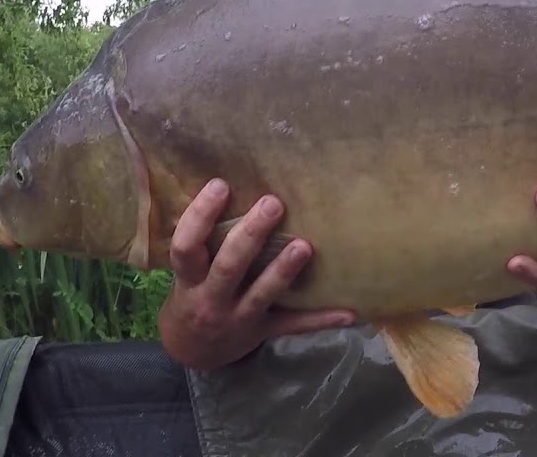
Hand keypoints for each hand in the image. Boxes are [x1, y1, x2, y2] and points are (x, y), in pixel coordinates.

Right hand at [157, 179, 355, 370]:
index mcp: (189, 279)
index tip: (221, 184)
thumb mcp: (187, 272)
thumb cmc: (192, 295)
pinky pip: (295, 325)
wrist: (191, 351)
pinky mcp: (262, 332)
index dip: (200, 215)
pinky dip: (322, 320)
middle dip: (250, 235)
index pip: (186, 246)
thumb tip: (226, 185)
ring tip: (304, 246)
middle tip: (273, 203)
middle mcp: (211, 299)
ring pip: (263, 294)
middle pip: (229, 267)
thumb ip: (204, 241)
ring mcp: (239, 318)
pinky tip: (350, 313)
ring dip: (284, 270)